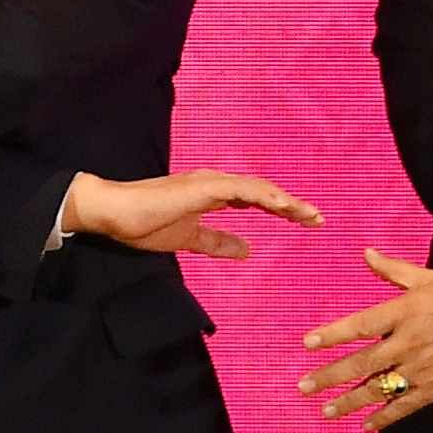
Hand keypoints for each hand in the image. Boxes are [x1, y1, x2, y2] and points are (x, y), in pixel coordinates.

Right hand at [65, 169, 322, 260]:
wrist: (114, 214)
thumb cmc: (145, 224)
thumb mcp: (189, 240)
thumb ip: (217, 243)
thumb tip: (247, 250)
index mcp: (213, 193)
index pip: (256, 198)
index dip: (281, 208)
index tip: (305, 221)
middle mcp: (216, 183)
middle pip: (263, 191)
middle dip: (292, 205)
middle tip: (317, 219)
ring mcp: (209, 182)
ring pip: (257, 188)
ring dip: (284, 200)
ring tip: (307, 214)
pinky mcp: (202, 187)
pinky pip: (240, 189)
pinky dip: (264, 196)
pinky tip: (282, 206)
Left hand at [298, 250, 432, 431]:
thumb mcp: (432, 278)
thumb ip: (394, 270)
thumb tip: (366, 254)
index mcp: (406, 312)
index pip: (360, 325)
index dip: (333, 335)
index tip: (308, 344)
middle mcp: (409, 342)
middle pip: (362, 362)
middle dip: (330, 376)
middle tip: (305, 386)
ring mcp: (423, 369)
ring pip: (379, 389)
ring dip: (350, 401)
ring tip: (327, 410)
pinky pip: (406, 406)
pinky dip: (385, 417)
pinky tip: (367, 425)